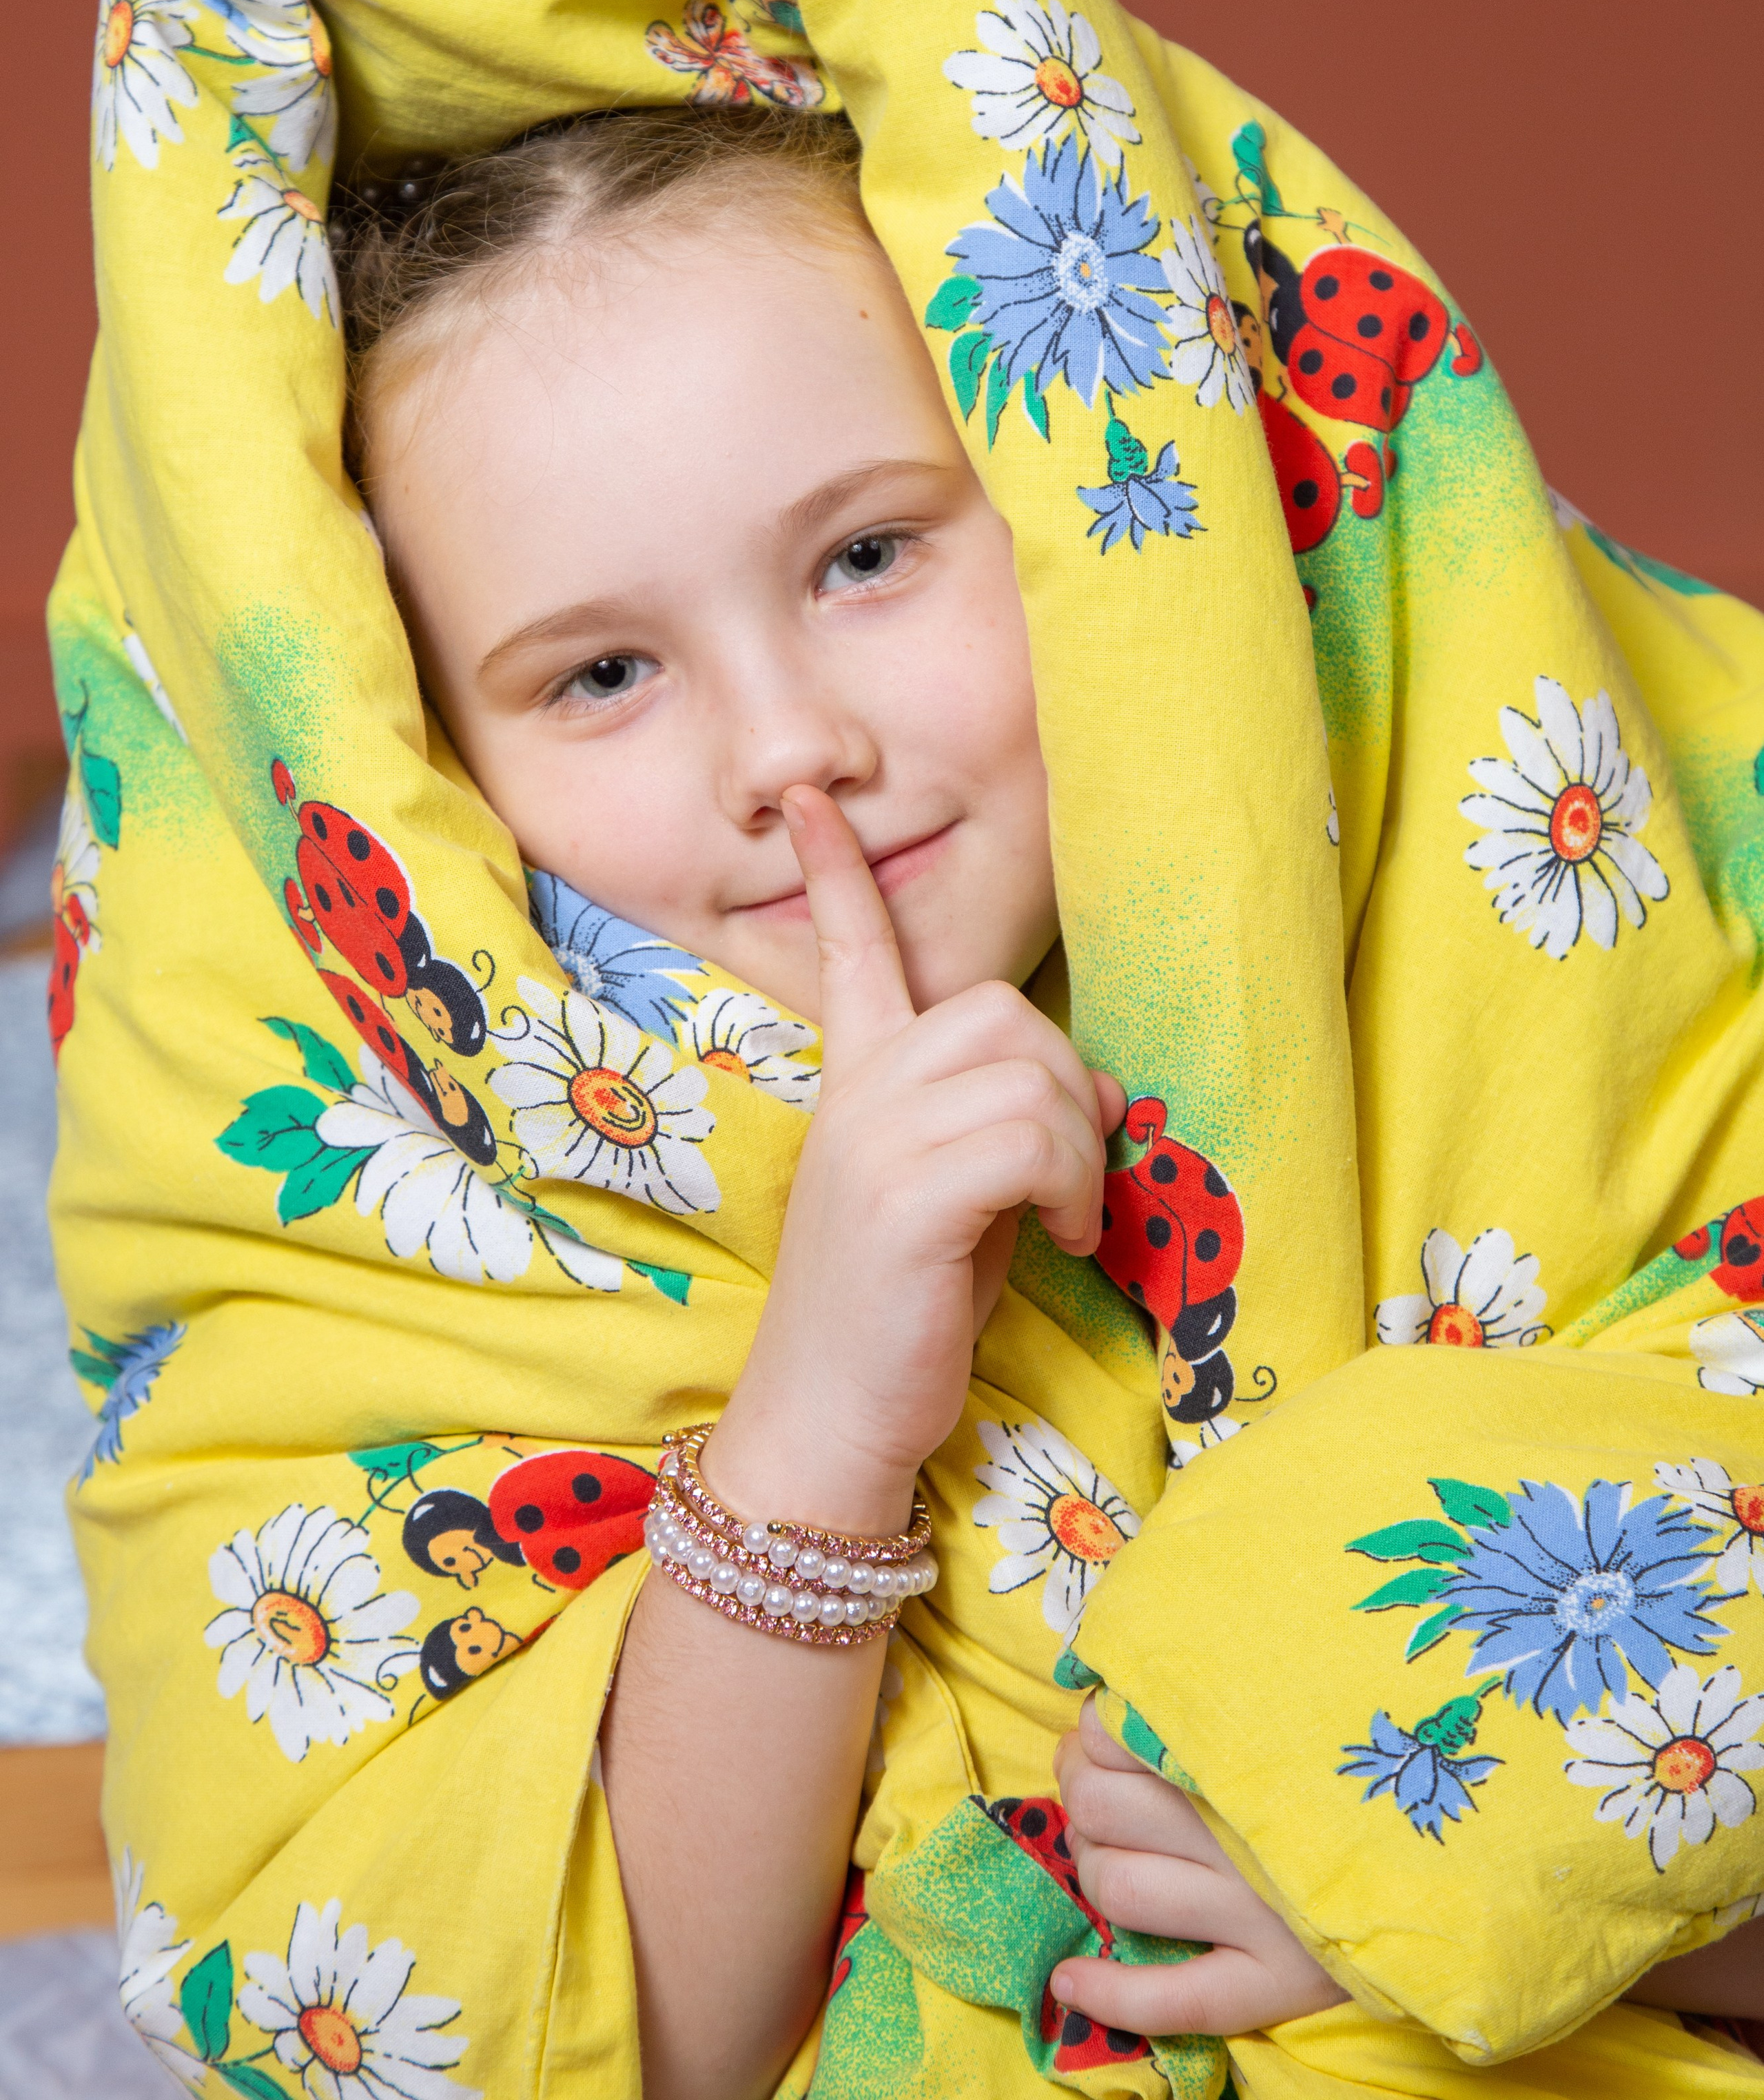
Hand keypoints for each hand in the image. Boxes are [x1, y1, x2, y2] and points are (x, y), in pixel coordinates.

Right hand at [707, 786, 1123, 1526]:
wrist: (829, 1419)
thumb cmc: (899, 1316)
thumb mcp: (957, 1199)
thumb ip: (1003, 1123)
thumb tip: (1090, 1084)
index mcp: (856, 1085)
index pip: (848, 952)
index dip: (836, 872)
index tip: (809, 797)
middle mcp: (858, 1096)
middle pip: (999, 1011)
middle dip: (1063, 1086)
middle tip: (1066, 1178)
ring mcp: (876, 1140)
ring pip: (1029, 1072)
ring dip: (1077, 1146)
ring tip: (1065, 1215)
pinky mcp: (908, 1194)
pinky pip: (1032, 1138)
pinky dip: (1073, 1185)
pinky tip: (1063, 1237)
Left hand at [1054, 1701, 1347, 2039]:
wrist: (1450, 1866)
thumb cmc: (1346, 1777)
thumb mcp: (1290, 1716)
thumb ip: (1211, 1704)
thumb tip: (1115, 1700)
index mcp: (1248, 1756)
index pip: (1120, 1735)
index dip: (1091, 1737)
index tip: (1101, 1738)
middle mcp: (1246, 1836)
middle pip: (1105, 1810)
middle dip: (1080, 1793)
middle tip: (1093, 1788)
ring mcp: (1261, 1916)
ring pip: (1121, 1890)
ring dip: (1091, 1870)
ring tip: (1103, 1856)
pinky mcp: (1276, 1986)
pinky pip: (1174, 2000)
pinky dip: (1110, 1993)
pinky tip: (1067, 1977)